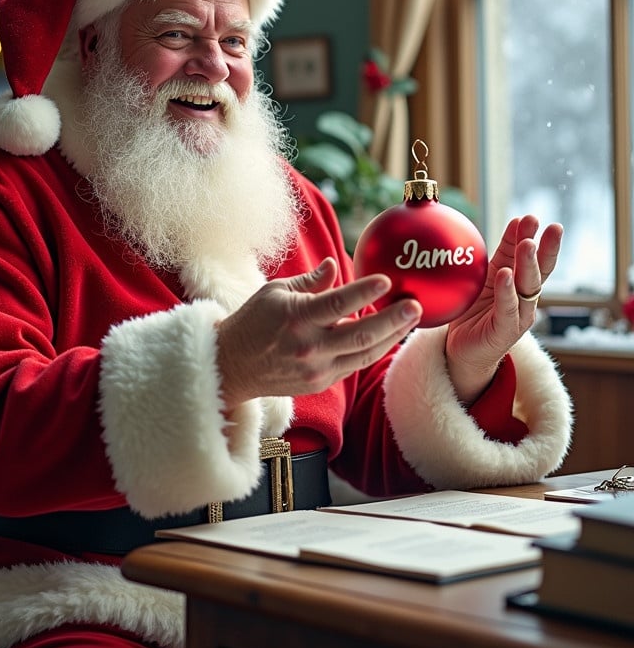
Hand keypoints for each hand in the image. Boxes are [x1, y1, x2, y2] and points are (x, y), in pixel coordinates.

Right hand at [216, 257, 421, 406]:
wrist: (231, 367)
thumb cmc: (253, 322)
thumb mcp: (275, 292)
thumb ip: (311, 282)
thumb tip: (337, 265)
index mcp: (296, 318)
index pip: (337, 303)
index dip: (364, 292)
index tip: (386, 280)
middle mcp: (309, 346)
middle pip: (361, 334)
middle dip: (393, 320)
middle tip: (415, 305)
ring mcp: (317, 369)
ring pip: (365, 353)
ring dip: (392, 336)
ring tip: (412, 319)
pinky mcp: (321, 382)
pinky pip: (355, 364)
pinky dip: (374, 348)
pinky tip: (389, 335)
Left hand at [445, 215, 562, 402]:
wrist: (462, 351)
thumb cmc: (475, 312)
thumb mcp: (487, 277)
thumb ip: (501, 254)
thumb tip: (515, 221)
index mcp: (520, 284)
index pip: (534, 258)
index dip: (536, 238)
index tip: (534, 217)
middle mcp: (525, 299)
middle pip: (539, 271)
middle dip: (544, 248)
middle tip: (543, 225)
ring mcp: (518, 316)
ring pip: (527, 288)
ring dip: (528, 265)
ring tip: (527, 244)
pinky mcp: (505, 331)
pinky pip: (507, 309)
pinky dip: (507, 292)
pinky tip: (505, 275)